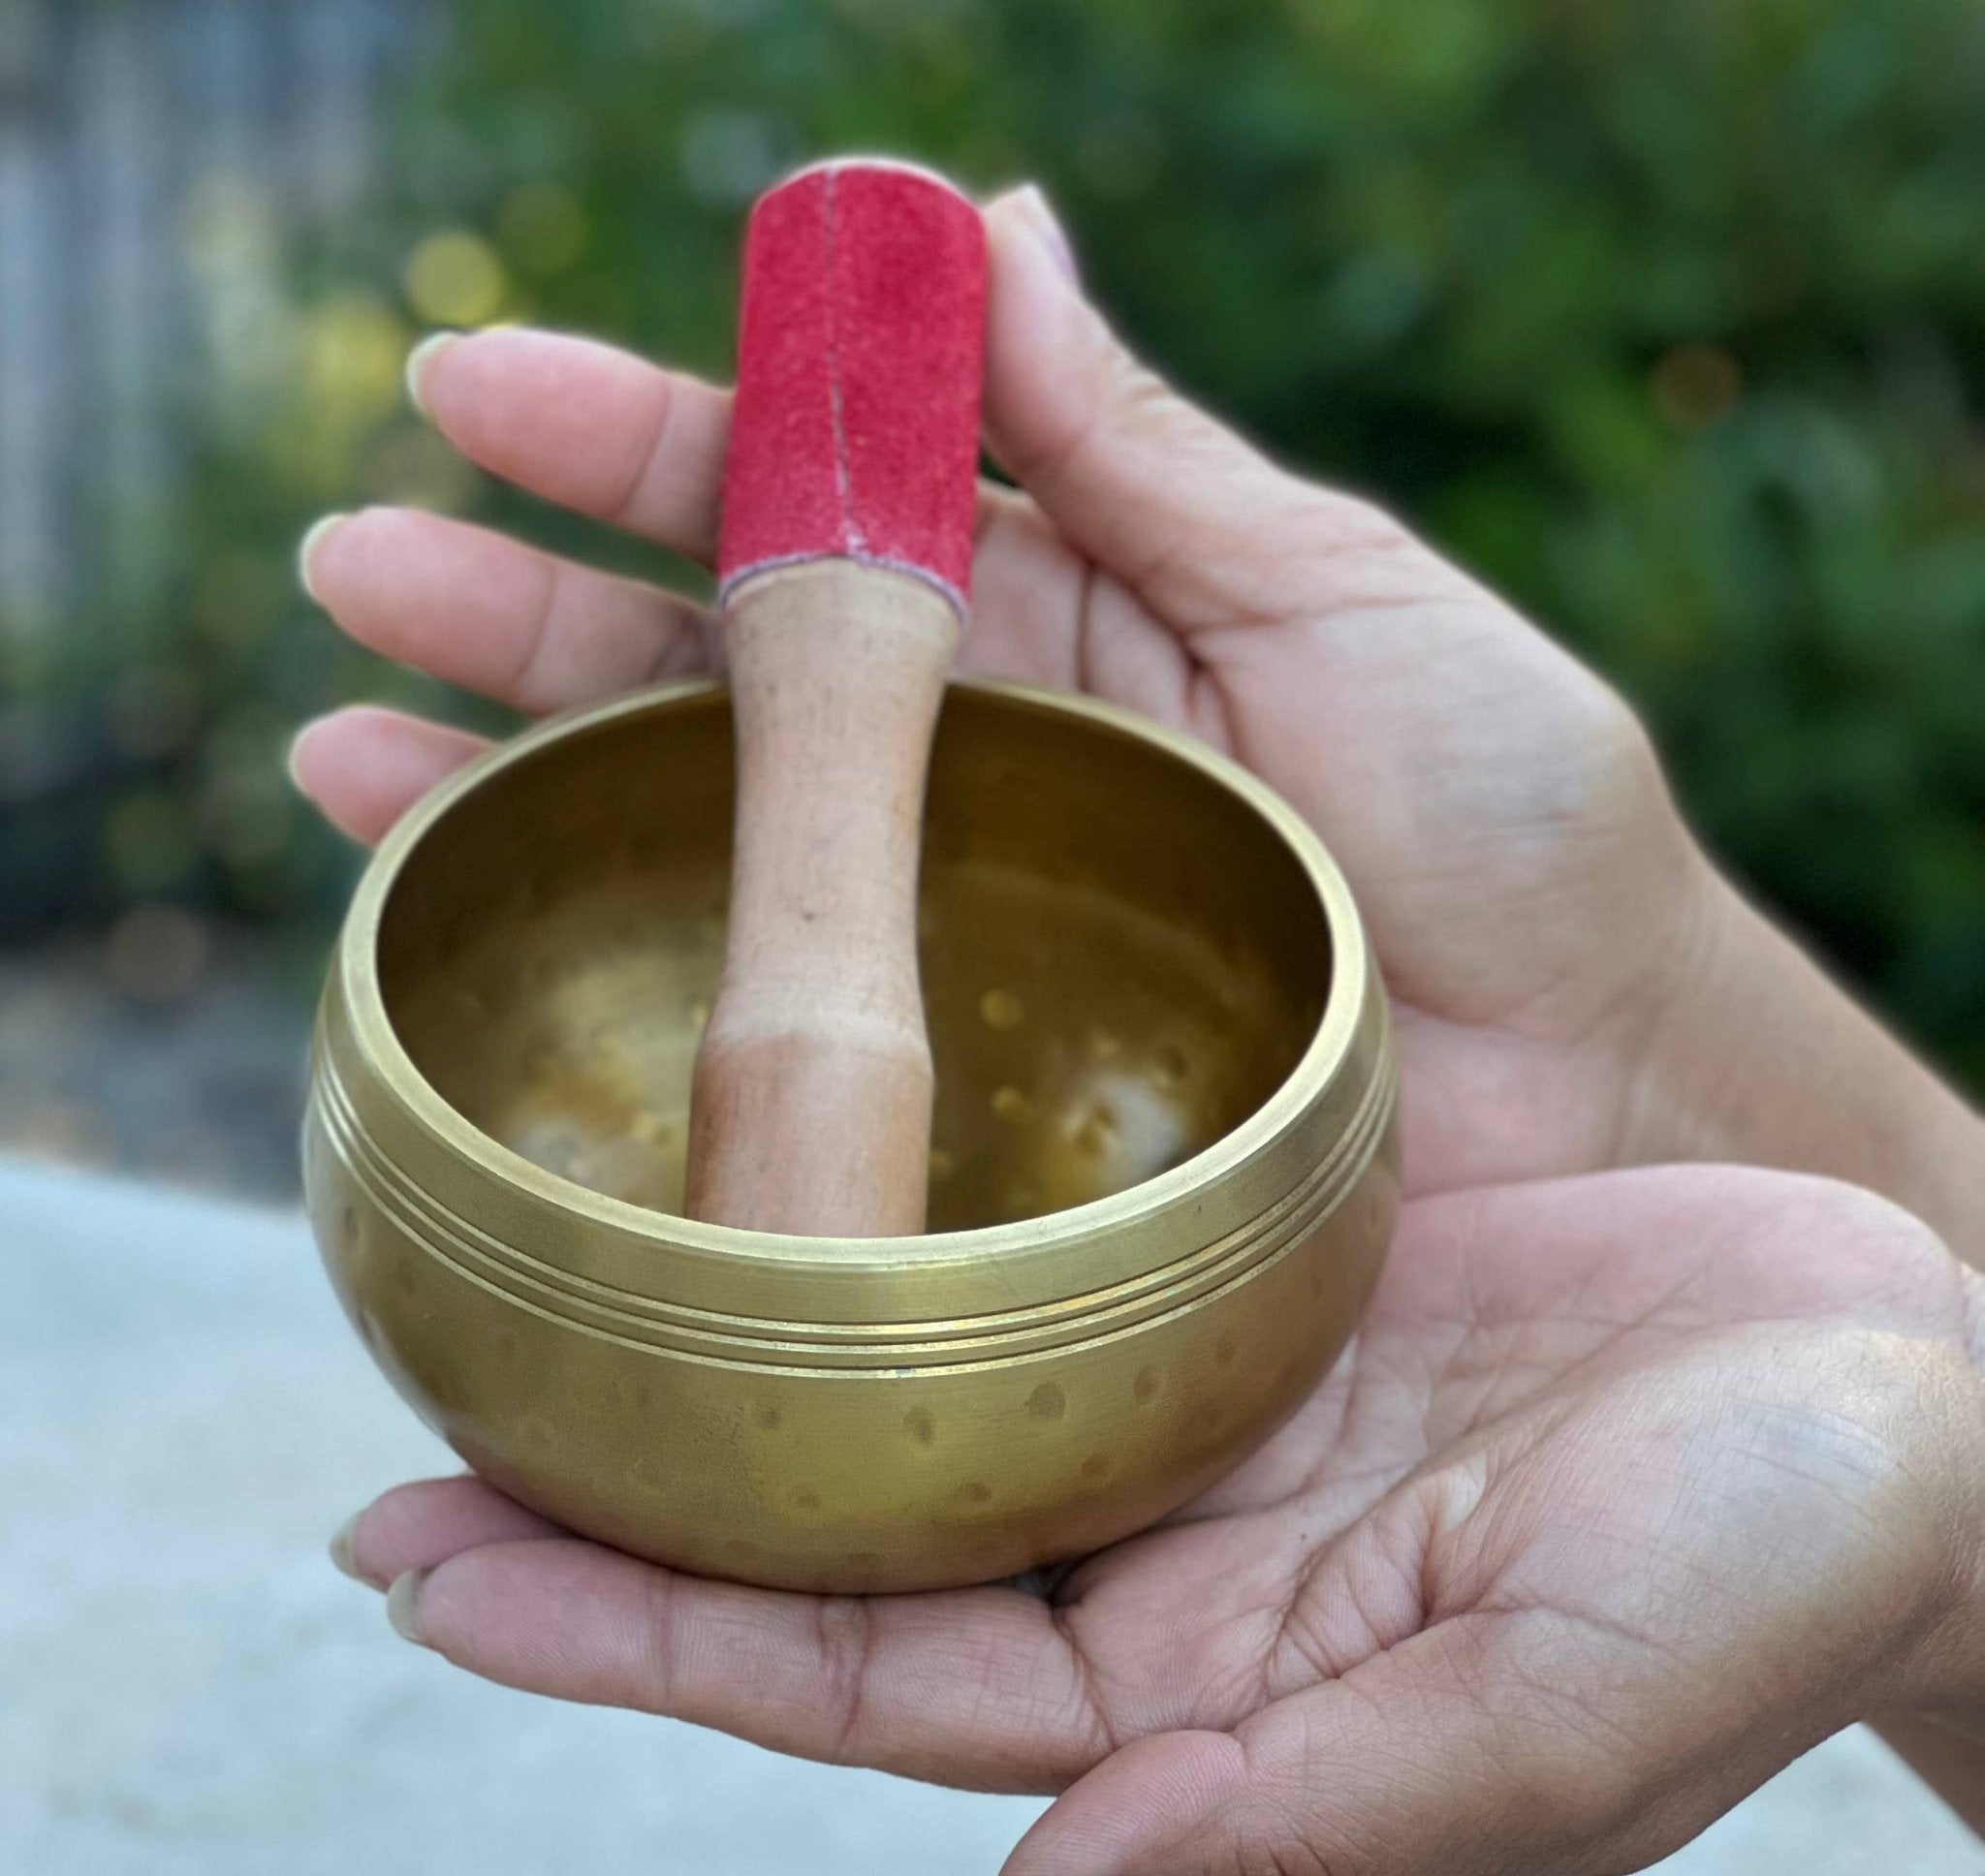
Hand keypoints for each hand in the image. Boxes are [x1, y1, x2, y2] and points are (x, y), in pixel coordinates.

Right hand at [292, 185, 1731, 1201]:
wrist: (1594, 1088)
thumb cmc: (1514, 826)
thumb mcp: (1337, 591)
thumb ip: (1145, 439)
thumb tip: (987, 221)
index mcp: (1057, 619)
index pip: (813, 516)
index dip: (645, 443)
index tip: (476, 390)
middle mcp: (975, 769)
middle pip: (710, 670)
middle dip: (522, 605)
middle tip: (350, 559)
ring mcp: (955, 935)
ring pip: (698, 838)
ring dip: (511, 781)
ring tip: (338, 742)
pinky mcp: (962, 1099)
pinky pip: (760, 1028)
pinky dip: (615, 983)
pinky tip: (477, 939)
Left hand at [335, 1166, 1984, 1871]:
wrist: (1907, 1388)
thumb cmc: (1772, 1560)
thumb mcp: (1556, 1717)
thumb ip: (1309, 1816)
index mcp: (1190, 1694)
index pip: (856, 1679)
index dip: (639, 1639)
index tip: (428, 1568)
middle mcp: (1153, 1548)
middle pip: (835, 1523)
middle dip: (619, 1493)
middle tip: (402, 1427)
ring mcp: (1192, 1399)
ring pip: (908, 1368)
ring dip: (736, 1315)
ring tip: (537, 1243)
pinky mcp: (1254, 1264)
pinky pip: (1033, 1226)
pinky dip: (902, 1186)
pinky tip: (802, 1112)